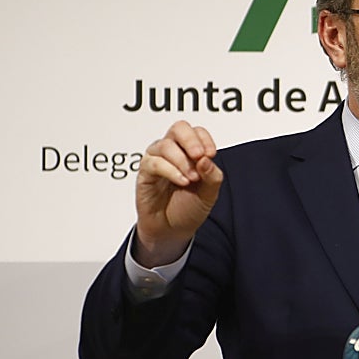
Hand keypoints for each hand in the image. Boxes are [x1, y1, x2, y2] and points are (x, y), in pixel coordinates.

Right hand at [133, 121, 223, 266]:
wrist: (172, 231)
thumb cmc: (189, 208)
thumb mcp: (210, 193)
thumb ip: (212, 175)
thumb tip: (205, 159)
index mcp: (190, 153)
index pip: (196, 131)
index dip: (204, 139)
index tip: (211, 154)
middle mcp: (173, 153)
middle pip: (178, 128)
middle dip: (191, 140)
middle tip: (199, 156)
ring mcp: (158, 161)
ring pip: (165, 145)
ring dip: (182, 161)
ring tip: (192, 178)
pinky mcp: (146, 174)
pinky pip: (154, 163)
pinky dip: (171, 171)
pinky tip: (182, 182)